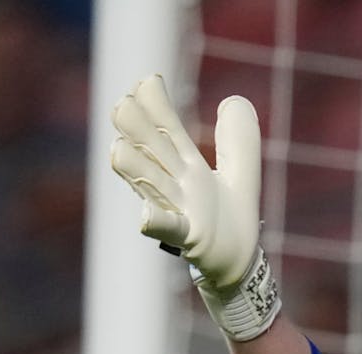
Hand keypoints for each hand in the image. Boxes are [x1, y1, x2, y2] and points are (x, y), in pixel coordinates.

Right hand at [109, 75, 279, 339]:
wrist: (239, 264)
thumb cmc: (230, 220)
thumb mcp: (241, 174)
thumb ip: (238, 140)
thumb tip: (235, 100)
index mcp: (186, 165)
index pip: (165, 129)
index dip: (155, 106)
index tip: (147, 82)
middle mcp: (174, 184)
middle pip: (149, 149)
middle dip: (135, 129)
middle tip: (123, 105)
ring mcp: (176, 209)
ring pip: (147, 183)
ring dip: (134, 167)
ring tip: (119, 148)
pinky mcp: (185, 238)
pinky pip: (165, 227)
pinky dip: (155, 221)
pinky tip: (145, 215)